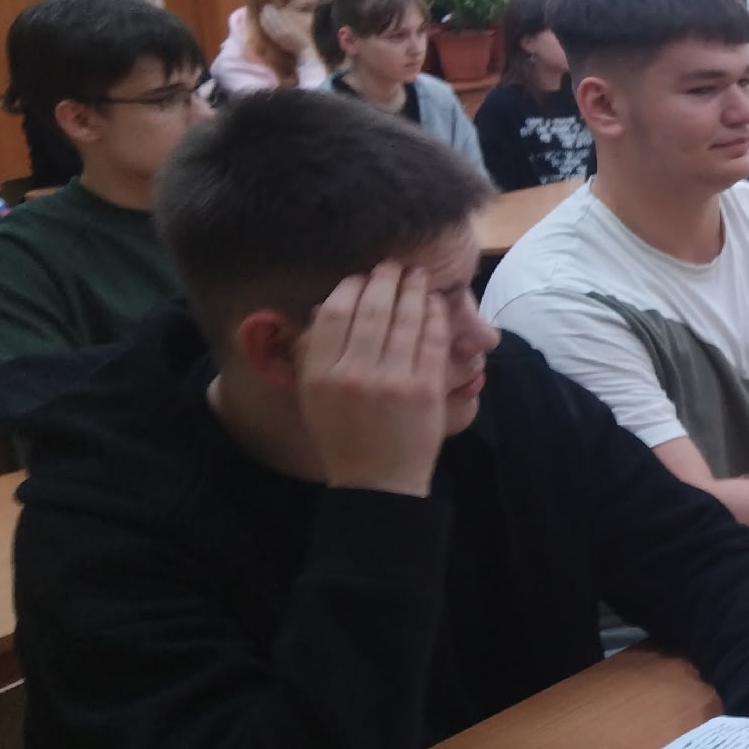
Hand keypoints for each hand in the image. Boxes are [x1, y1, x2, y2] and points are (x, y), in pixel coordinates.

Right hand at [298, 262, 451, 496]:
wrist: (377, 484)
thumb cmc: (343, 437)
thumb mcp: (313, 397)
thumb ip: (314, 354)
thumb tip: (325, 307)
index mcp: (320, 375)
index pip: (335, 314)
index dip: (351, 287)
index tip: (360, 277)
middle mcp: (354, 374)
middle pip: (372, 310)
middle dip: (386, 280)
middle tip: (393, 265)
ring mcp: (393, 381)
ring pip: (406, 320)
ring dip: (414, 291)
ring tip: (418, 275)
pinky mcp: (426, 389)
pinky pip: (432, 341)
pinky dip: (435, 317)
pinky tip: (435, 303)